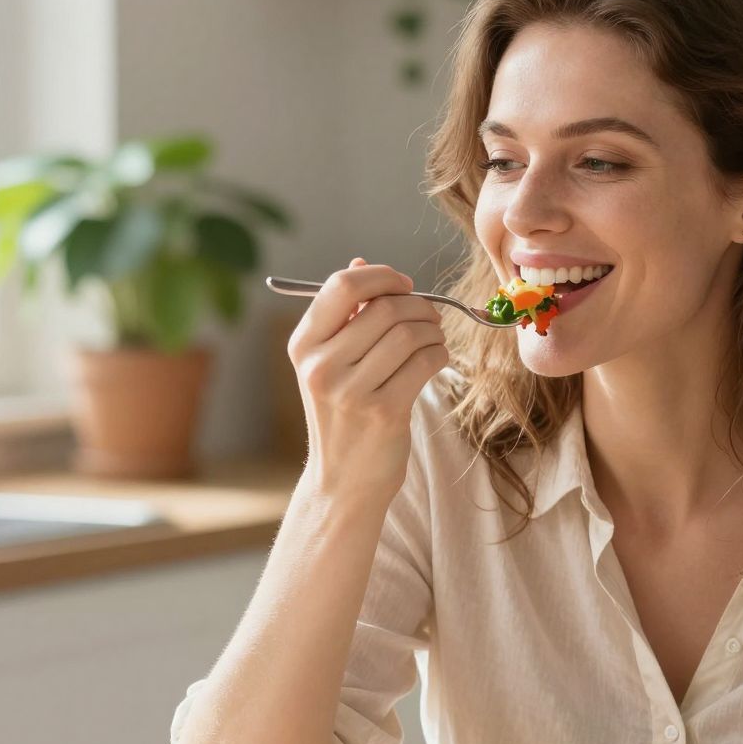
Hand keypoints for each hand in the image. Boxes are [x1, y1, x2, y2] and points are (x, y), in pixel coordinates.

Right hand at [288, 258, 450, 505]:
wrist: (344, 480)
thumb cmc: (343, 415)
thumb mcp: (329, 363)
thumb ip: (344, 314)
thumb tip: (360, 263)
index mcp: (303, 345)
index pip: (342, 286)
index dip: (381, 276)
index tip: (403, 284)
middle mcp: (321, 365)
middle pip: (384, 308)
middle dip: (418, 305)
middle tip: (430, 316)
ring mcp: (350, 391)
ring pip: (409, 333)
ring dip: (433, 330)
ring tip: (433, 339)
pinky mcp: (384, 411)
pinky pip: (425, 362)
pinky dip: (439, 353)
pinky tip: (436, 359)